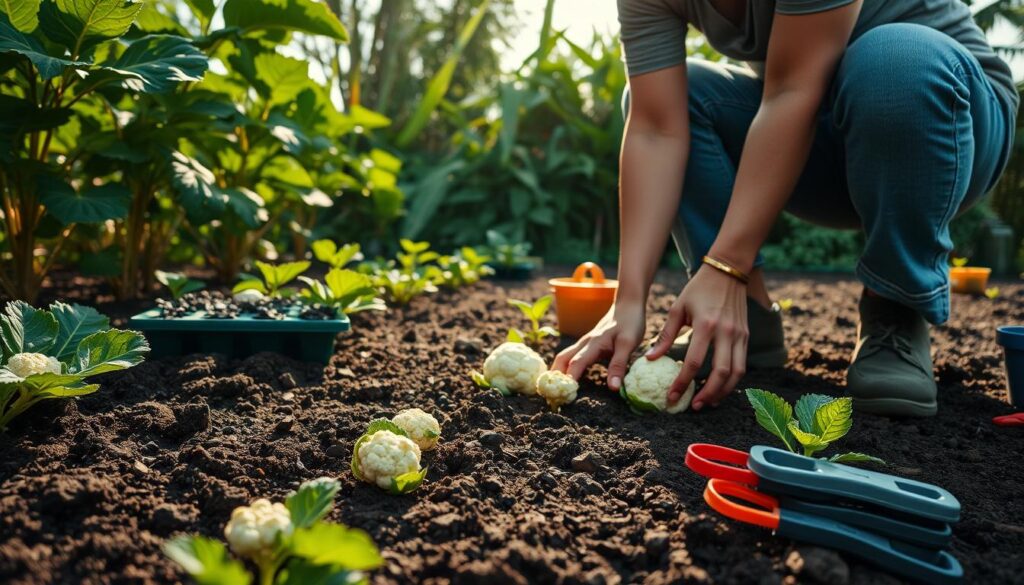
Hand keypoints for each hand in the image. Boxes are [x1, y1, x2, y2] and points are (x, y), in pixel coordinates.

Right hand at [551, 300, 645, 390]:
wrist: (628, 305)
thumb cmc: (630, 323)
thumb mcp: (628, 344)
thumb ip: (619, 365)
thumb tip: (613, 388)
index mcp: (593, 344)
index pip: (576, 363)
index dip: (569, 379)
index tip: (564, 395)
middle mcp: (584, 344)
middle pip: (562, 359)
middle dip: (555, 376)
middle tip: (552, 395)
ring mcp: (584, 344)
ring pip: (565, 358)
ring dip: (558, 372)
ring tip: (556, 391)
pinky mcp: (588, 346)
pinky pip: (572, 358)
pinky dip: (566, 368)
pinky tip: (569, 379)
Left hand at [646, 265, 748, 409]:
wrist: (728, 271)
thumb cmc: (698, 289)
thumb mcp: (677, 309)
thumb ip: (665, 336)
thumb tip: (651, 359)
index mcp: (705, 325)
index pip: (694, 363)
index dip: (682, 383)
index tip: (671, 396)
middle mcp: (726, 332)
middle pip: (720, 373)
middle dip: (707, 394)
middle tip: (693, 406)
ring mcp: (740, 335)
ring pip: (736, 373)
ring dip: (722, 392)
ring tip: (707, 402)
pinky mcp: (746, 336)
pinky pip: (742, 364)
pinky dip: (732, 380)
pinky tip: (720, 387)